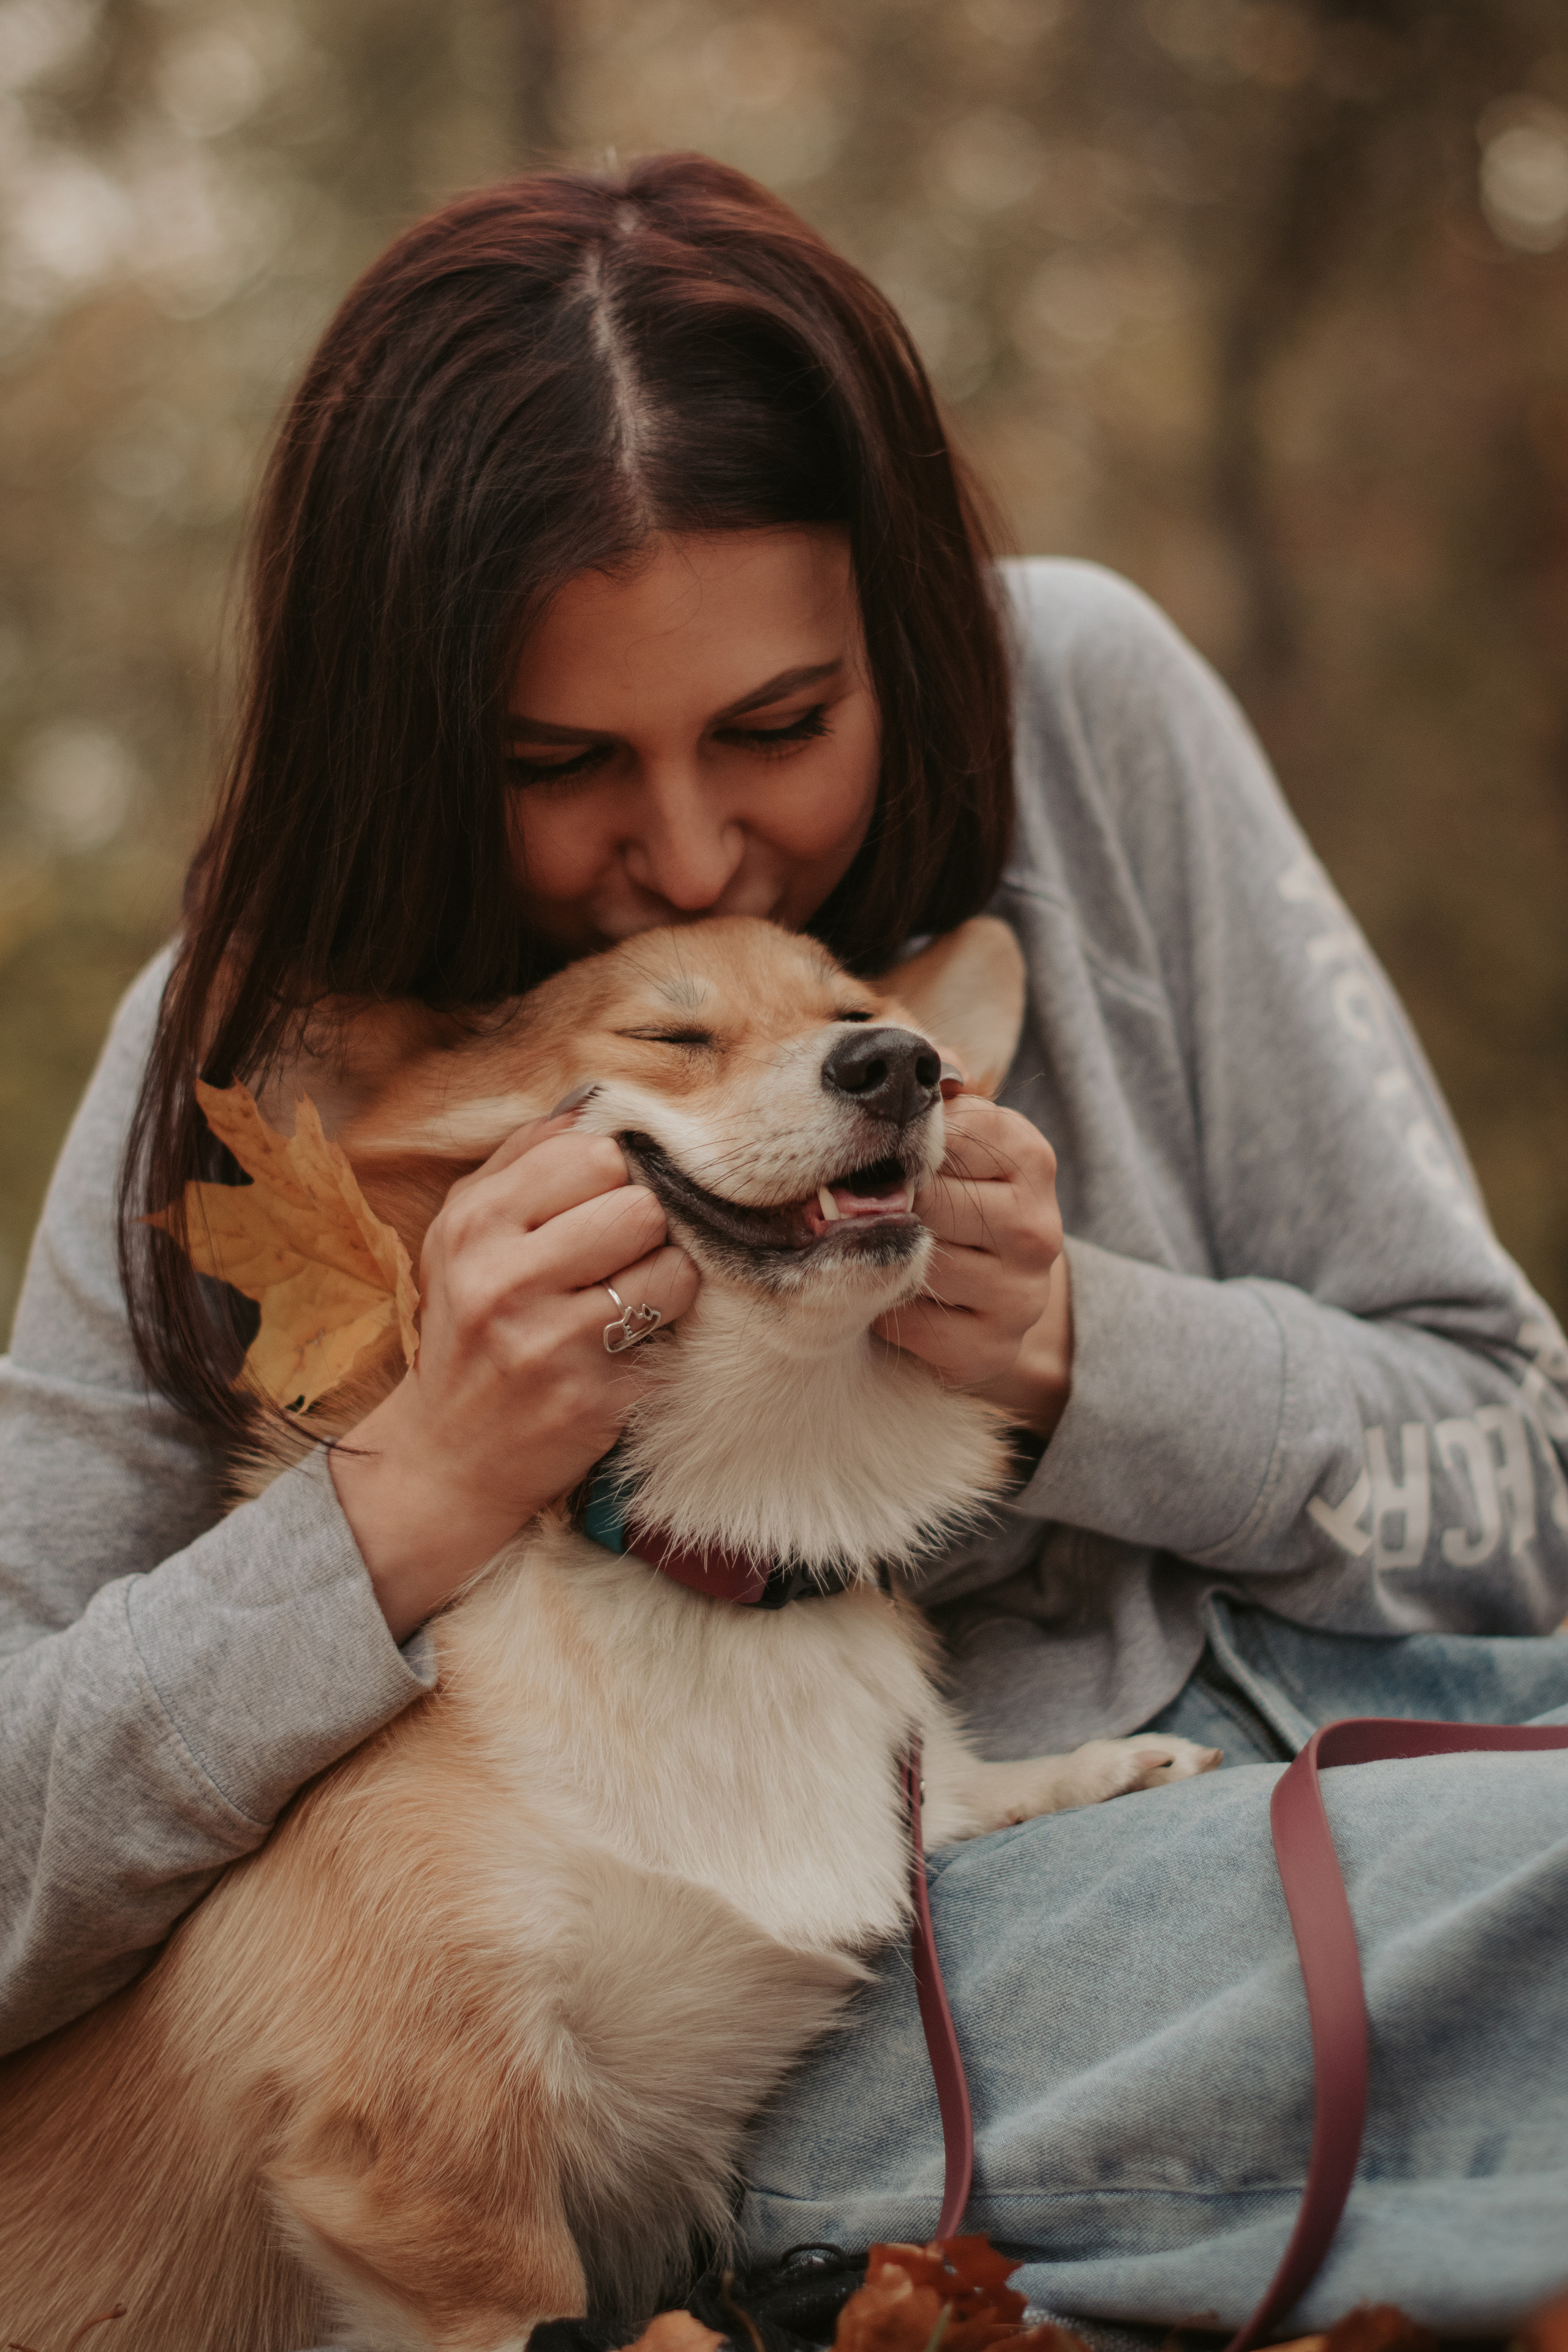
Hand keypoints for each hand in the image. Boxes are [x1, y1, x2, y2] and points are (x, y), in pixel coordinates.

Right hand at [330, 1109, 697, 1638]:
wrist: (448, 1457)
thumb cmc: (468, 1329)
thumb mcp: (464, 1236)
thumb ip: (522, 1160)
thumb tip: (595, 1103)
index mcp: (473, 1224)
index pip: (592, 1152)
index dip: (612, 1177)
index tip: (598, 1207)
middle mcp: (503, 1280)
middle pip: (640, 1206)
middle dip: (643, 1231)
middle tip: (617, 1260)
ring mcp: (550, 1344)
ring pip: (671, 1270)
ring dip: (664, 1285)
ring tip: (627, 1304)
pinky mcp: (595, 1399)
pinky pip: (674, 1339)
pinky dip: (662, 1342)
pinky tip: (623, 1354)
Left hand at [873, 1096, 1071, 1439]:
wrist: (989, 1297)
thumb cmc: (952, 1198)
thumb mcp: (950, 1138)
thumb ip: (929, 1098)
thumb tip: (919, 1057)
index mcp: (1030, 1157)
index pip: (950, 1131)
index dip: (895, 1142)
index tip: (865, 1151)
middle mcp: (1039, 1228)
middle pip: (929, 1199)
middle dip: (880, 1201)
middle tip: (843, 1203)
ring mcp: (1020, 1296)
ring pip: (917, 1260)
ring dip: (876, 1254)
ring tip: (861, 1245)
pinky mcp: (988, 1351)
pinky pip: (909, 1322)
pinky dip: (882, 1308)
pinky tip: (881, 1294)